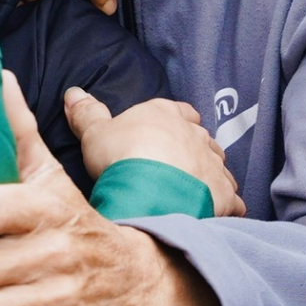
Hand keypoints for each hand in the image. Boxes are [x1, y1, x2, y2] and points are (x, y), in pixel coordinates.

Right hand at [65, 91, 245, 217]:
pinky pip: (233, 199)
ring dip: (211, 175)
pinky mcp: (224, 193)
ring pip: (220, 166)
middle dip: (194, 149)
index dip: (177, 120)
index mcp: (166, 114)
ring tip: (195, 189)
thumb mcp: (95, 133)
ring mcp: (213, 163)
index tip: (171, 130)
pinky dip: (227, 204)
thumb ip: (87, 113)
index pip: (180, 110)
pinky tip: (218, 213)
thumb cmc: (121, 157)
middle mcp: (195, 134)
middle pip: (202, 138)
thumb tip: (73, 92)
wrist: (150, 193)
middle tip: (178, 165)